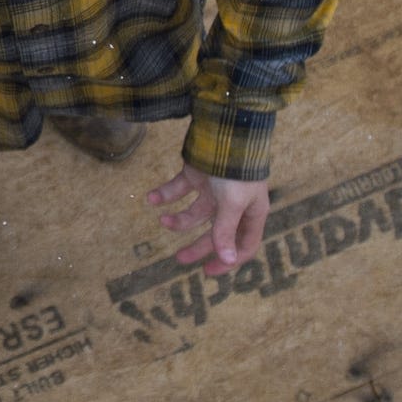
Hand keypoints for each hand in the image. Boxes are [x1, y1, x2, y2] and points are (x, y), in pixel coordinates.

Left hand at [147, 166, 271, 276]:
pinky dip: (165, 194)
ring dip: (178, 220)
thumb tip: (226, 260)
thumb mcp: (233, 203)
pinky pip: (179, 190)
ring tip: (162, 221)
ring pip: (195, 214)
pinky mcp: (197, 174)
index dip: (228, 260)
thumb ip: (225, 231)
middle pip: (215, 233)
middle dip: (197, 247)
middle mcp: (234, 204)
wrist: (225, 129)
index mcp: (251, 213)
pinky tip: (151, 199)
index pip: (243, 245)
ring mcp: (215, 189)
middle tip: (177, 259)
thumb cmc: (236, 169)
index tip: (207, 272)